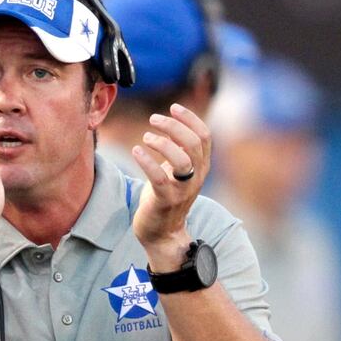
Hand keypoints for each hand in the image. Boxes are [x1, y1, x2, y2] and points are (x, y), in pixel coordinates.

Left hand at [131, 103, 211, 269]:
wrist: (163, 233)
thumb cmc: (166, 196)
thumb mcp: (176, 170)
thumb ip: (178, 149)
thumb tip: (173, 122)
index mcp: (201, 166)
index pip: (204, 136)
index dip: (190, 118)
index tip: (173, 107)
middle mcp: (196, 177)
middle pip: (193, 143)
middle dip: (174, 126)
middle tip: (153, 119)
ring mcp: (182, 190)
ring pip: (181, 160)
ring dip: (162, 143)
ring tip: (146, 137)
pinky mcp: (166, 200)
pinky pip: (159, 177)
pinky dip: (147, 161)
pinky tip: (136, 151)